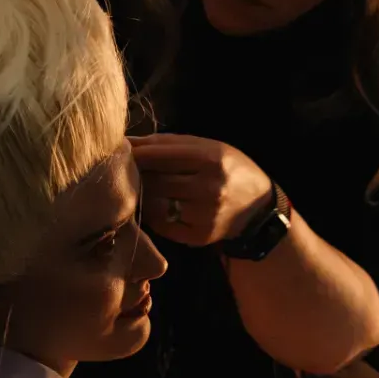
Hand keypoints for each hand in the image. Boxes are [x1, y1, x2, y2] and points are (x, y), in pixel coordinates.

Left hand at [132, 134, 274, 248]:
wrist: (258, 207)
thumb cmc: (229, 169)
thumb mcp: (208, 147)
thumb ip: (169, 144)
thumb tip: (129, 141)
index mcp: (212, 159)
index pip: (161, 154)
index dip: (137, 153)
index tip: (120, 151)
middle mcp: (208, 188)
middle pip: (155, 180)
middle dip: (137, 174)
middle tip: (125, 171)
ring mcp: (204, 215)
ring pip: (155, 203)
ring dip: (143, 196)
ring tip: (140, 188)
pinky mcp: (199, 236)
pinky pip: (162, 224)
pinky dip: (154, 215)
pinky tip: (156, 206)